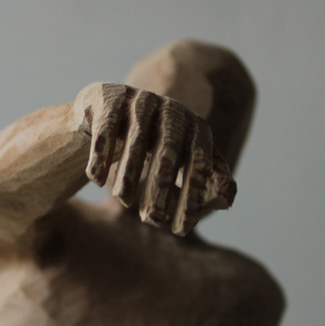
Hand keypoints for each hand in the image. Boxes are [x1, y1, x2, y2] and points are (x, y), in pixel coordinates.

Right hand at [74, 82, 235, 235]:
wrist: (111, 115)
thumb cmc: (153, 149)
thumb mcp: (182, 164)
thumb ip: (206, 182)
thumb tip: (227, 199)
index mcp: (196, 127)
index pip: (200, 162)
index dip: (192, 196)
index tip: (181, 228)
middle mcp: (171, 109)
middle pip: (169, 150)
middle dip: (160, 188)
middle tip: (151, 220)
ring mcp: (140, 99)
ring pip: (137, 138)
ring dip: (130, 173)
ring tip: (124, 201)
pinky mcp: (109, 96)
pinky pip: (106, 128)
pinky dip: (101, 155)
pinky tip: (96, 180)